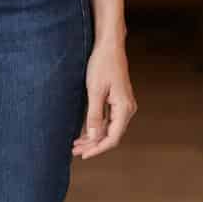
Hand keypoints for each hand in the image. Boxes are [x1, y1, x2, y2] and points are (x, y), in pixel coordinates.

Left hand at [72, 37, 136, 158]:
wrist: (109, 46)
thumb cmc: (102, 64)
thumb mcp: (95, 90)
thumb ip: (95, 115)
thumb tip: (94, 137)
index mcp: (124, 108)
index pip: (113, 137)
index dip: (98, 149)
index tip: (84, 155)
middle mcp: (127, 109)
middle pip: (111, 135)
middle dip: (93, 145)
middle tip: (75, 151)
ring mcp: (123, 105)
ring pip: (109, 128)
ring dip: (93, 137)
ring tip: (76, 144)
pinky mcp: (117, 101)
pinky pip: (108, 120)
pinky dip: (96, 127)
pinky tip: (84, 133)